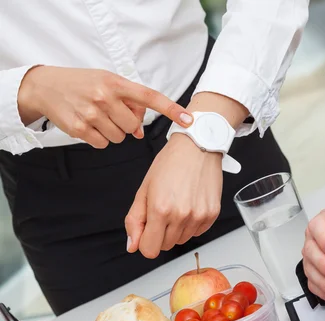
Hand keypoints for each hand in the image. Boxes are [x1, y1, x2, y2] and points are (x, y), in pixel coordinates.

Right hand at [18, 66, 192, 147]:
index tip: (188, 119)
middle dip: (127, 124)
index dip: (171, 109)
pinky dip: (100, 138)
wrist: (46, 87)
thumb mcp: (108, 83)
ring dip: (114, 131)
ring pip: (120, 137)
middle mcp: (104, 97)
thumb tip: (140, 132)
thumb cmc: (84, 84)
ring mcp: (91, 114)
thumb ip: (130, 103)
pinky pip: (103, 144)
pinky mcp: (79, 128)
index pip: (150, 97)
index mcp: (116, 83)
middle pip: (133, 126)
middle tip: (113, 113)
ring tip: (99, 117)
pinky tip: (90, 125)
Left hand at [124, 134, 222, 257]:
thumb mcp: (144, 190)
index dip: (145, 241)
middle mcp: (181, 216)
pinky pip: (197, 232)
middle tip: (163, 210)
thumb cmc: (170, 164)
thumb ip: (135, 220)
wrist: (198, 147)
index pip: (149, 250)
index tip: (147, 229)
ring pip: (182, 240)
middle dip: (160, 233)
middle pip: (165, 246)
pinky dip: (191, 224)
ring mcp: (199, 216)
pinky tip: (190, 204)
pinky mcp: (212, 214)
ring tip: (178, 205)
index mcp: (160, 210)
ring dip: (177, 229)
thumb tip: (133, 246)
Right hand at [301, 208, 324, 302]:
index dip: (323, 239)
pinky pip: (312, 283)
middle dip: (324, 264)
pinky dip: (323, 291)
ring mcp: (311, 255)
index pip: (316, 227)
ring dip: (324, 281)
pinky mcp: (312, 271)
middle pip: (310, 250)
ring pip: (309, 268)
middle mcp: (314, 238)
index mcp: (324, 221)